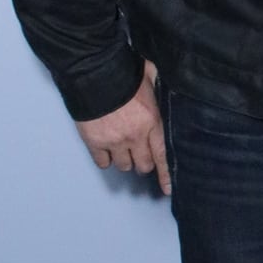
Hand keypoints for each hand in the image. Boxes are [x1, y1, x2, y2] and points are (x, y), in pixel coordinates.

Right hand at [75, 60, 170, 195]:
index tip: (167, 189)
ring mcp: (114, 141)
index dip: (165, 174)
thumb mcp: (150, 76)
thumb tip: (168, 81)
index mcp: (152, 121)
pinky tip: (106, 152)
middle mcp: (135, 136)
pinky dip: (105, 159)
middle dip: (143, 162)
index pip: (163, 155)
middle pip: (143, 164)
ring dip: (125, 161)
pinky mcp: (95, 143)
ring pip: (124, 166)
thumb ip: (158, 87)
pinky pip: (102, 162)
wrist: (93, 74)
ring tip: (122, 150)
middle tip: (140, 156)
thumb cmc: (123, 73)